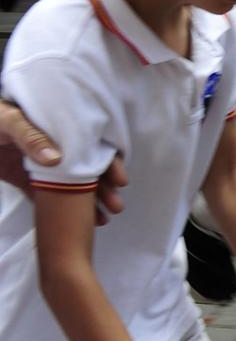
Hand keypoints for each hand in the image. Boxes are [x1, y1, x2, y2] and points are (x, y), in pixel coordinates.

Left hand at [0, 102, 126, 223]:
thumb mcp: (9, 120)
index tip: (120, 180)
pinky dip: (61, 208)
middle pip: (86, 166)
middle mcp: (54, 144)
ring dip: (87, 200)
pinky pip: (46, 194)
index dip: (108, 161)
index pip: (91, 143)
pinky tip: (77, 220)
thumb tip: (58, 160)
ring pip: (70, 183)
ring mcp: (39, 163)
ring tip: (102, 219)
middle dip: (103, 187)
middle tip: (115, 206)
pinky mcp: (23, 178)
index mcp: (57, 125)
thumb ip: (31, 137)